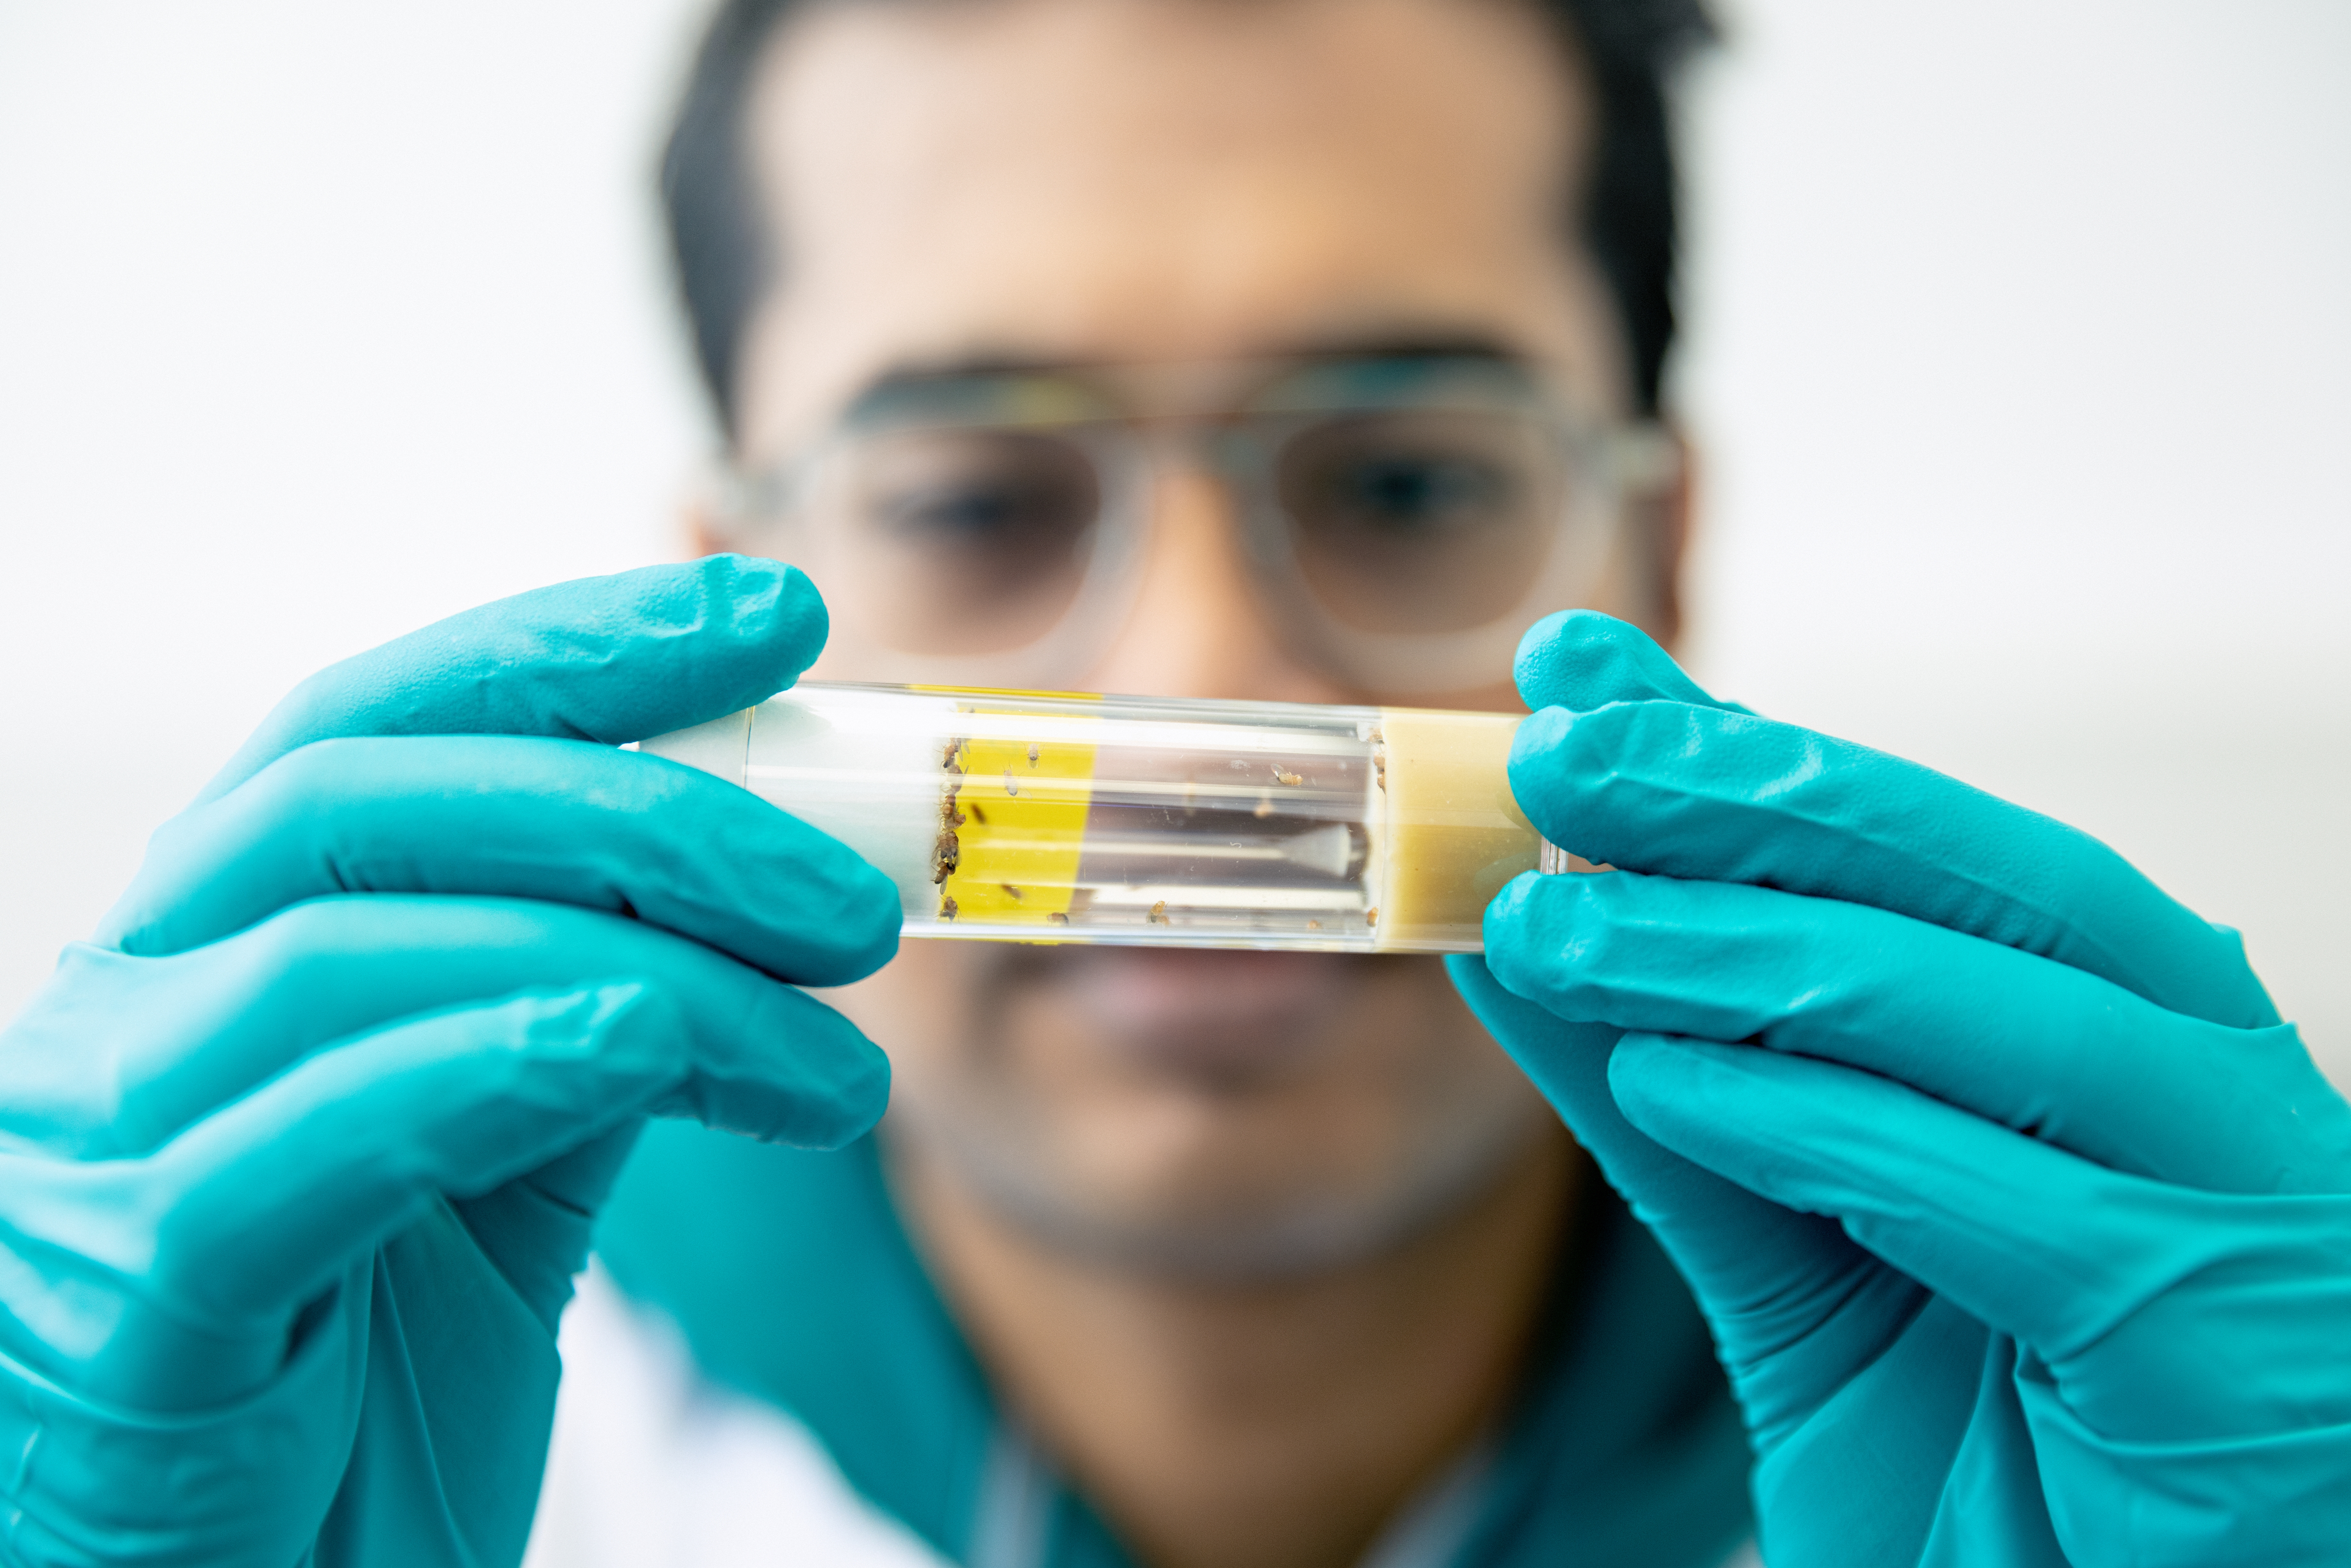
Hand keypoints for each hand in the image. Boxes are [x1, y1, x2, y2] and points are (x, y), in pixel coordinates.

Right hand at [0, 557, 900, 1566]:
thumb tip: (760, 890)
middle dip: (641, 803)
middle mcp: (127, 1006)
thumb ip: (585, 1021)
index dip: (577, 648)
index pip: (383, 724)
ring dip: (637, 964)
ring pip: (352, 956)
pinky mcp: (125, 1303)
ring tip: (835, 1046)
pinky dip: (496, 1063)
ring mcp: (97, 1145)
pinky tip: (654, 1047)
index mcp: (218, 945)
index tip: (779, 616)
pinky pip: (305, 1142)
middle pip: (369, 803)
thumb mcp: (498, 1170)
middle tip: (854, 889)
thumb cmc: (358, 1386)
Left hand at [1451, 611, 2350, 1565]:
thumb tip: (1533, 941)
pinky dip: (1825, 1131)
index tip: (1580, 677)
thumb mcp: (1807, 1251)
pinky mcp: (2231, 1343)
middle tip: (1555, 754)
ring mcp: (2246, 1206)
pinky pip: (2009, 1208)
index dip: (1748, 750)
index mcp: (2125, 1026)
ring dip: (1745, 956)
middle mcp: (2205, 1080)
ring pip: (1989, 1019)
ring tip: (1552, 925)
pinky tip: (1669, 1080)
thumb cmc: (1987, 1438)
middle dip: (1750, 802)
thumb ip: (1692, 1097)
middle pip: (1977, 886)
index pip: (1927, 846)